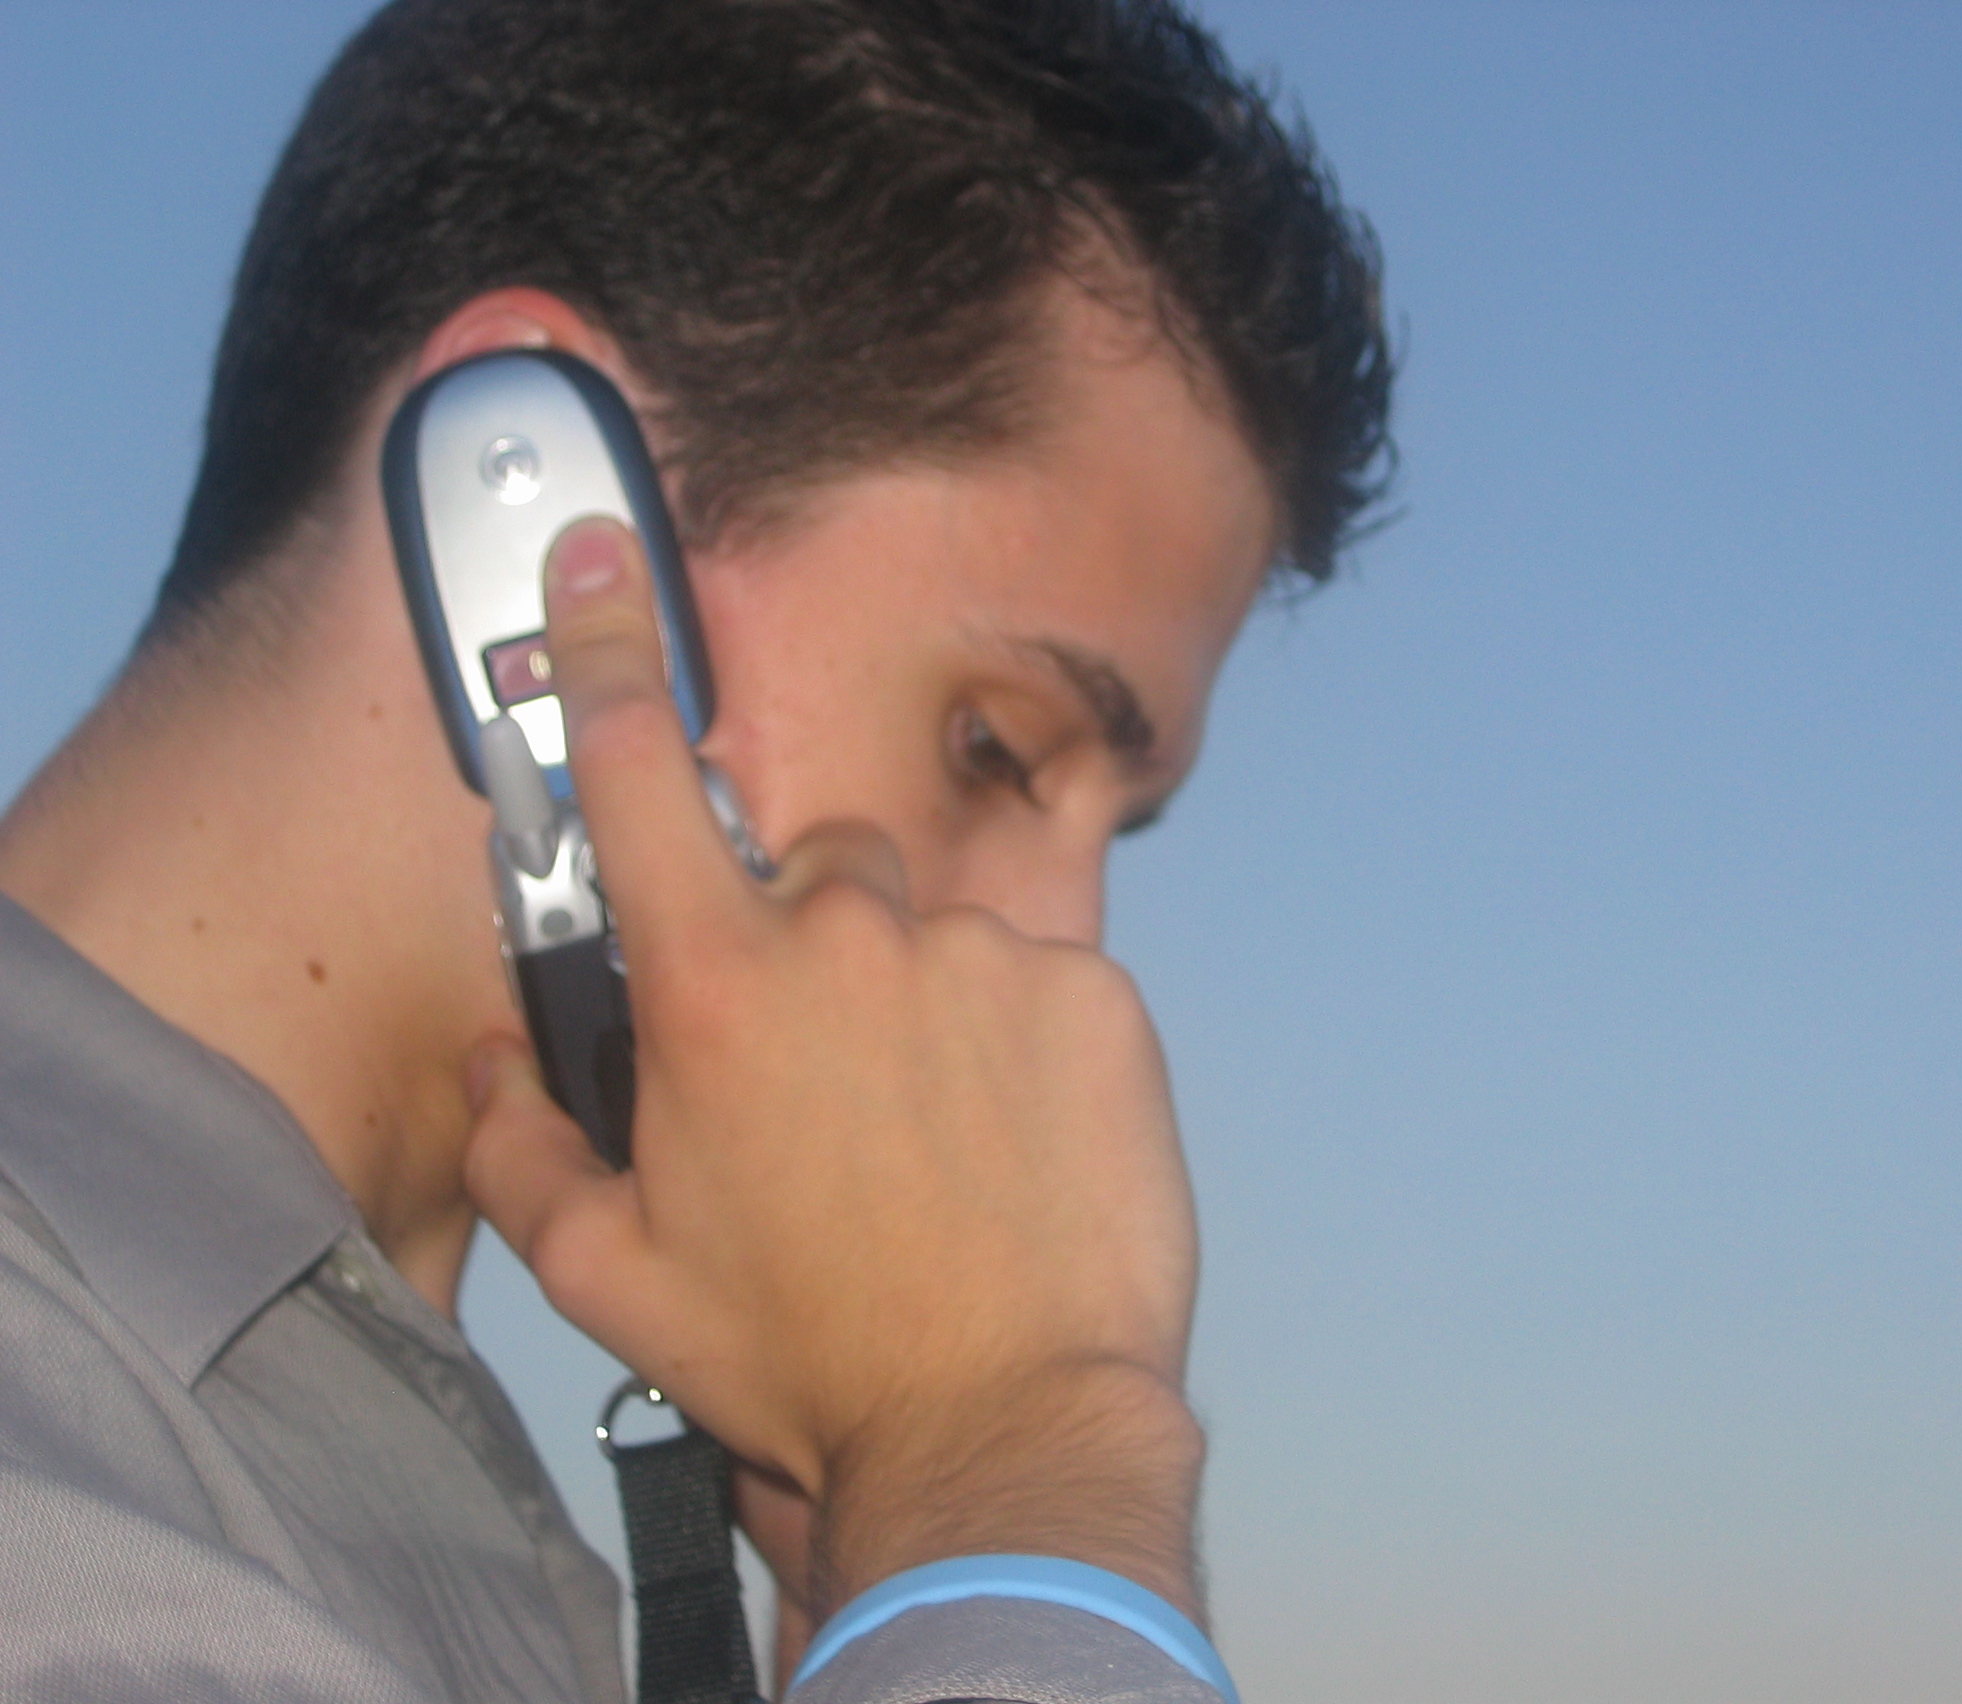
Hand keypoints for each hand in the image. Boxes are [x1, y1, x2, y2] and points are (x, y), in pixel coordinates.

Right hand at [464, 518, 1206, 1621]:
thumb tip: (503, 1054)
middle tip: (835, 1073)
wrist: (1001, 1425)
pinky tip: (1020, 1142)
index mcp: (715, 987)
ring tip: (942, 1140)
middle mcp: (850, 938)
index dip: (606, 658)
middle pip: (818, 863)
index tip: (606, 560)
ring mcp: (986, 955)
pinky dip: (1028, 1035)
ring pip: (939, 926)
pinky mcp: (1099, 991)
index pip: (637, 778)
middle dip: (815, 936)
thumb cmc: (802, 1356)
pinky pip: (1047, 969)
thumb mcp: (612, 1277)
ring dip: (930, 998)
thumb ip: (526, 1146)